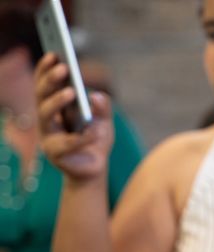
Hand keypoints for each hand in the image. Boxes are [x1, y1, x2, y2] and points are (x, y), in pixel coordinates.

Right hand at [35, 52, 113, 181]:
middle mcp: (47, 120)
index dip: (46, 69)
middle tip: (64, 68)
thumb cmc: (96, 140)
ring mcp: (48, 137)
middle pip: (41, 96)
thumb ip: (103, 107)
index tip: (54, 53)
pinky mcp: (55, 155)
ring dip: (57, 102)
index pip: (44, 84)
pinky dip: (82, 137)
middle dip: (51, 81)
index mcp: (55, 107)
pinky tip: (93, 131)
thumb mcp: (105, 120)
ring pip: (45, 117)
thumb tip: (96, 96)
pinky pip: (67, 143)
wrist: (95, 168)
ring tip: (72, 92)